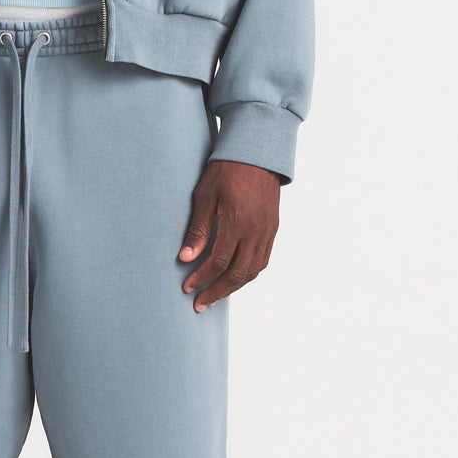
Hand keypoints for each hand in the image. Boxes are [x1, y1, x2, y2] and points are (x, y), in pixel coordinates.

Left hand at [178, 160, 281, 310]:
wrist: (257, 154)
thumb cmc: (226, 170)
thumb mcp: (205, 195)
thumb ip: (198, 228)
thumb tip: (185, 258)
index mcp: (236, 221)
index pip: (218, 261)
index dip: (202, 277)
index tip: (187, 287)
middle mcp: (255, 230)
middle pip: (237, 273)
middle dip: (217, 291)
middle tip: (200, 304)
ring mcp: (267, 231)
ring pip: (252, 270)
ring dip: (233, 287)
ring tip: (215, 295)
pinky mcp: (272, 229)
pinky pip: (262, 260)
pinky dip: (247, 274)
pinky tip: (234, 278)